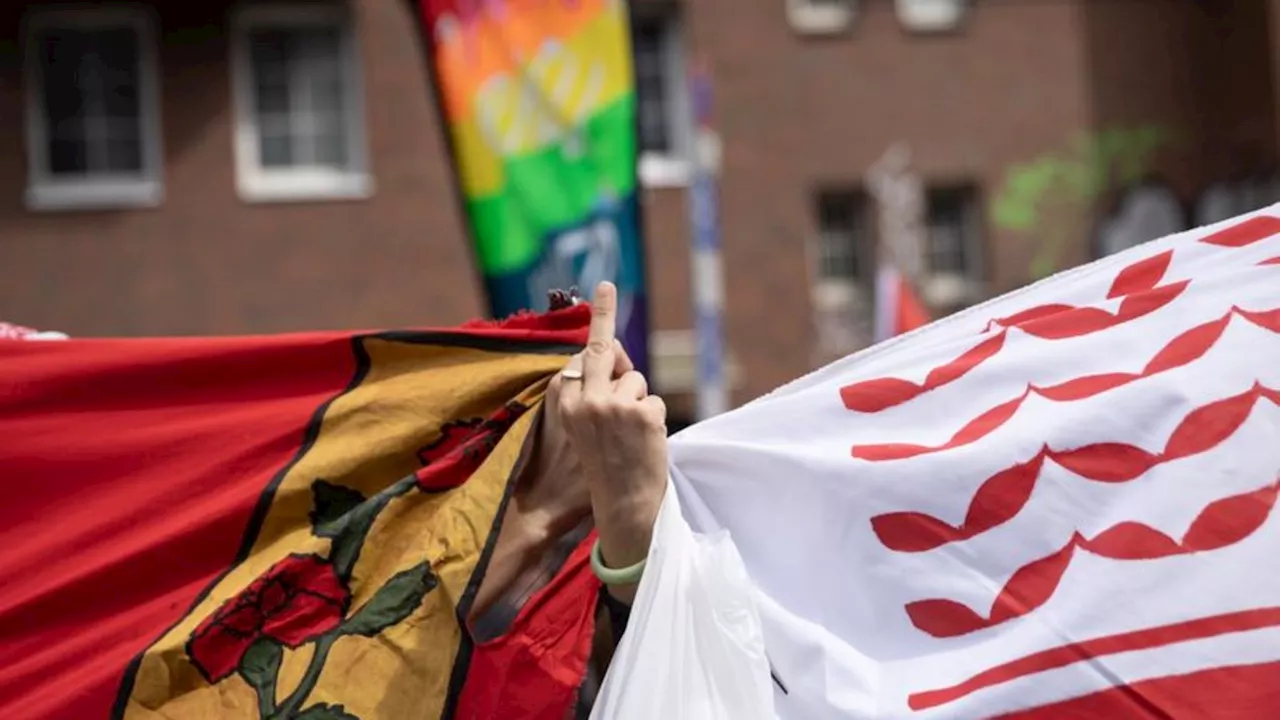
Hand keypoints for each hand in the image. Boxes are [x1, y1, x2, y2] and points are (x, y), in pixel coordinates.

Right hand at [551, 282, 667, 602]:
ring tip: (632, 437)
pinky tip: (645, 444)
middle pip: (600, 349)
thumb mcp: (591, 427)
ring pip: (637, 381)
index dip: (595, 340)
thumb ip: (599, 389)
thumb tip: (615, 347)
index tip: (597, 296)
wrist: (623, 505)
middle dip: (603, 313)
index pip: (582, 360)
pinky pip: (655, 402)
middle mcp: (587, 401)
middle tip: (606, 284)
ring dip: (640, 404)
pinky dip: (655, 421)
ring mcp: (614, 405)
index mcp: (568, 405)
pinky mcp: (642, 412)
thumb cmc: (607, 466)